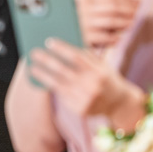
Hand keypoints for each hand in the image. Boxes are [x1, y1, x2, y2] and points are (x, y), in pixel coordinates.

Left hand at [28, 38, 144, 125]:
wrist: (119, 104)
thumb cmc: (106, 79)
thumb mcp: (102, 66)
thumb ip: (86, 55)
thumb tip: (64, 43)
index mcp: (99, 72)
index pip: (77, 57)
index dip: (62, 48)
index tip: (49, 41)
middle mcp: (93, 86)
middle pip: (64, 71)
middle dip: (47, 61)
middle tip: (34, 53)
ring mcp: (86, 100)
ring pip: (59, 85)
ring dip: (43, 75)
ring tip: (33, 68)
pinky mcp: (80, 110)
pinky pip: (62, 96)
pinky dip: (51, 87)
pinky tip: (42, 81)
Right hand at [75, 0, 137, 48]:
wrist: (51, 30)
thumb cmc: (70, 18)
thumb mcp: (80, 5)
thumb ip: (97, 2)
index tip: (137, 2)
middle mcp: (83, 10)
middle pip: (113, 8)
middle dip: (129, 10)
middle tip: (138, 13)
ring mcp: (83, 23)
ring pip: (110, 21)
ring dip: (124, 23)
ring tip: (131, 24)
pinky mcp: (83, 37)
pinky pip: (103, 37)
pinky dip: (113, 38)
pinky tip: (118, 38)